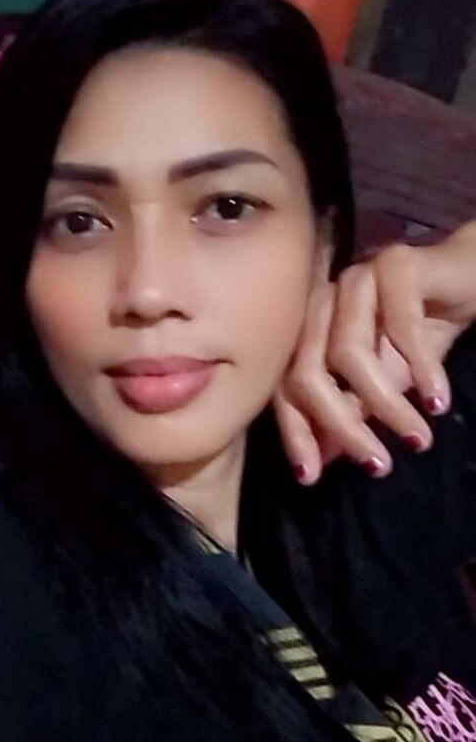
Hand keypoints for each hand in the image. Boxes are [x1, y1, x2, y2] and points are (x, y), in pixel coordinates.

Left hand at [274, 221, 475, 484]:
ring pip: (349, 352)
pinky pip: (401, 326)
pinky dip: (421, 369)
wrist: (471, 279)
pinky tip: (436, 401)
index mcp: (307, 328)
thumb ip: (352, 410)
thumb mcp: (386, 381)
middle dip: (341, 426)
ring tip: (417, 438)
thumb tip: (323, 460)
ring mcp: (355, 279)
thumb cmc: (422, 331)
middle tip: (378, 465)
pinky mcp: (396, 264)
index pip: (284, 384)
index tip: (312, 477)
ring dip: (385, 404)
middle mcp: (321, 301)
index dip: (295, 432)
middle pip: (308, 371)